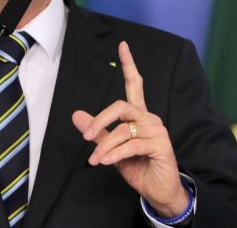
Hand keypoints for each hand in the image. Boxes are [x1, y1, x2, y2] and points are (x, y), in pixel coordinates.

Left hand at [72, 42, 187, 217]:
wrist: (158, 190)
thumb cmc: (137, 166)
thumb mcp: (111, 148)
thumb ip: (97, 131)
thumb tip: (76, 115)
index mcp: (138, 115)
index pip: (135, 84)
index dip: (129, 64)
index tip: (122, 45)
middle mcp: (149, 118)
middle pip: (121, 105)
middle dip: (100, 118)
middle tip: (85, 135)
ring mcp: (157, 130)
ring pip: (123, 129)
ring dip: (105, 145)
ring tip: (95, 159)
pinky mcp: (160, 145)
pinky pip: (132, 144)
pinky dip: (115, 153)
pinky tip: (106, 162)